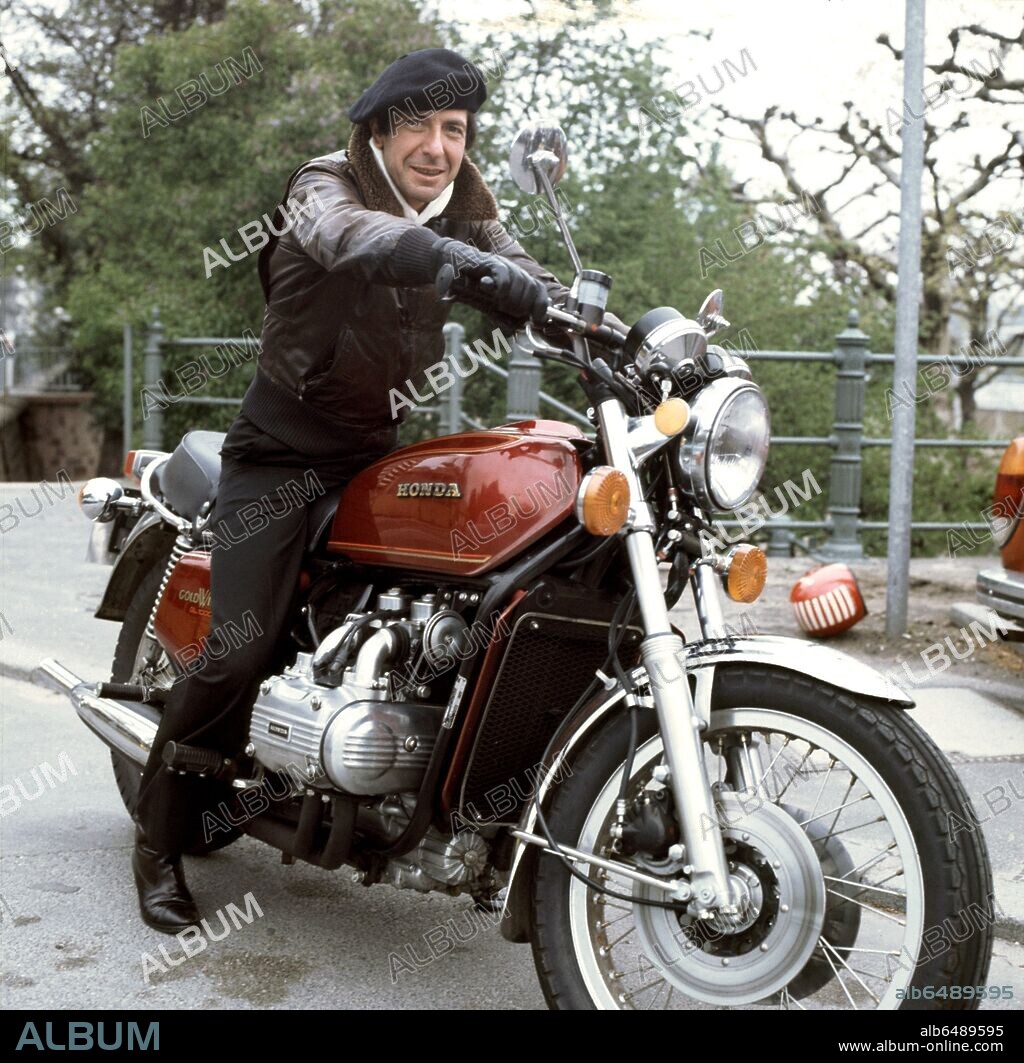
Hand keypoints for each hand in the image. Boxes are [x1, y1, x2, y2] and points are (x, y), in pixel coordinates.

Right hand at [434, 239, 549, 323]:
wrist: (451, 268)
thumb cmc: (472, 288)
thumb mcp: (489, 308)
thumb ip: (502, 319)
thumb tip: (513, 333)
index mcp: (520, 283)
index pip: (540, 292)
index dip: (542, 306)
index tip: (538, 321)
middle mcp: (516, 272)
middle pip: (533, 289)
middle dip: (522, 306)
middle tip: (506, 310)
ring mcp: (506, 266)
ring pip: (521, 282)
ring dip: (511, 299)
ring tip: (498, 303)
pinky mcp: (492, 262)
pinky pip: (504, 275)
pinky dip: (502, 287)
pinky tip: (491, 292)